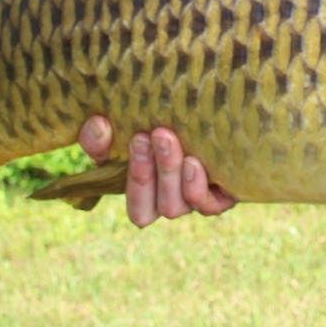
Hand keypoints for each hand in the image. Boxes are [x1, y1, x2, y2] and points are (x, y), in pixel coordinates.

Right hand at [77, 117, 236, 226]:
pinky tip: (194, 162)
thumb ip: (100, 134)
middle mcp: (176, 203)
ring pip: (176, 207)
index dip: (135, 181)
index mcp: (151, 195)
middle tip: (154, 134)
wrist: (214, 116)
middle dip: (149, 172)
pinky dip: (198, 188)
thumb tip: (99, 126)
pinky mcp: (226, 192)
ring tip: (170, 140)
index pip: (139, 211)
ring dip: (170, 173)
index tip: (137, 138)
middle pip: (159, 208)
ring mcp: (199, 200)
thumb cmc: (162, 124)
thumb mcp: (126, 127)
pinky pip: (210, 206)